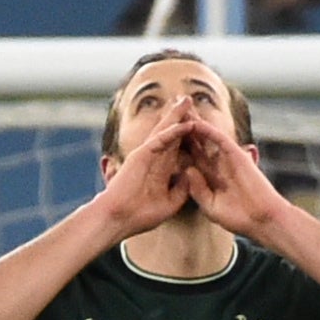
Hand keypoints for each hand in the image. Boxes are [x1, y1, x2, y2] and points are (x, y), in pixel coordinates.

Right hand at [87, 111, 195, 239]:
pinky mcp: (141, 155)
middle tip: (189, 100)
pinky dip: (173, 130)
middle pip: (170, 133)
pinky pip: (160, 139)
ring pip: (164, 130)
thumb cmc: (140, 215)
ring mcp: (147, 155)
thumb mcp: (170, 203)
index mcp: (160, 169)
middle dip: (180, 116)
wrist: (119, 219)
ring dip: (176, 115)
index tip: (200, 124)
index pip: (176, 147)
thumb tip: (191, 175)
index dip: (187, 134)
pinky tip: (185, 122)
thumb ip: (182, 189)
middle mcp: (153, 158)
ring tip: (187, 100)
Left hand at [175, 112, 295, 240]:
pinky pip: (220, 140)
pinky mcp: (237, 156)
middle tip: (171, 112)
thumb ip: (197, 189)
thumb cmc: (238, 217)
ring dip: (194, 123)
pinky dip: (208, 131)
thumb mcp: (210, 205)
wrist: (260, 219)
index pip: (190, 157)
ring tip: (181, 109)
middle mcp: (217, 164)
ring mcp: (227, 159)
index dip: (177, 146)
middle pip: (196, 142)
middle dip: (184, 128)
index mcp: (209, 177)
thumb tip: (187, 170)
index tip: (162, 138)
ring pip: (207, 137)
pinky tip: (195, 122)